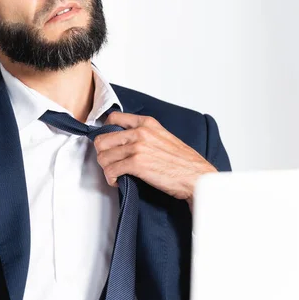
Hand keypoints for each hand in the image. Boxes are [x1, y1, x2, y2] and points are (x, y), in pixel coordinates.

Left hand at [94, 113, 217, 207]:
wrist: (196, 176)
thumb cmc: (183, 162)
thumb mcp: (164, 137)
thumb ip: (145, 134)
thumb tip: (126, 141)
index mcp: (147, 123)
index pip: (113, 118)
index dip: (105, 132)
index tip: (107, 143)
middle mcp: (140, 132)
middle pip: (102, 139)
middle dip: (103, 154)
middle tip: (110, 162)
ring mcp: (138, 147)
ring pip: (104, 156)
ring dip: (106, 168)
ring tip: (115, 173)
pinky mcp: (137, 164)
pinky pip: (111, 170)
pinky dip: (111, 178)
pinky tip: (118, 181)